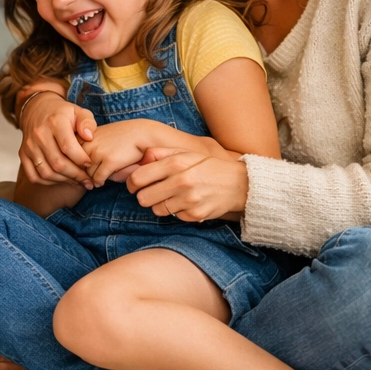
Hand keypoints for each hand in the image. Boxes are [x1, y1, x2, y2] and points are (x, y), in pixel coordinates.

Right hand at [19, 93, 95, 186]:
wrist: (37, 109)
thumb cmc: (62, 113)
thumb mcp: (79, 112)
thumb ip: (87, 123)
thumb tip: (89, 137)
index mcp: (55, 122)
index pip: (68, 147)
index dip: (81, 159)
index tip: (91, 163)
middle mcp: (39, 134)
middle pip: (58, 163)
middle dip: (76, 175)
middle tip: (88, 179)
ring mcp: (29, 145)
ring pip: (46, 172)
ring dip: (64, 181)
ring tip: (77, 181)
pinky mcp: (23, 154)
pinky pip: (34, 176)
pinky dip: (48, 182)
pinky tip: (61, 180)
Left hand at [80, 121, 150, 186]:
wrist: (141, 134)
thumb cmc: (120, 136)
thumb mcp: (99, 136)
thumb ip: (87, 147)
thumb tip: (76, 167)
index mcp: (84, 136)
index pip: (70, 156)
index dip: (74, 165)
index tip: (79, 170)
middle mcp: (88, 143)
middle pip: (77, 166)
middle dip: (82, 174)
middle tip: (86, 180)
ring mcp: (98, 152)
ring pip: (87, 174)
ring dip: (91, 178)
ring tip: (96, 179)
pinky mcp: (109, 161)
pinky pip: (98, 178)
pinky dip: (99, 182)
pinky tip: (102, 181)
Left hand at [126, 147, 248, 221]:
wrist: (238, 184)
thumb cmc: (207, 166)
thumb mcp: (185, 152)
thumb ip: (160, 153)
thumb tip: (140, 159)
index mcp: (176, 163)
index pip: (138, 178)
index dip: (132, 183)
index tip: (135, 184)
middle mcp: (181, 181)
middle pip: (143, 198)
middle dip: (144, 196)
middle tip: (151, 192)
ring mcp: (189, 200)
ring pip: (157, 210)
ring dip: (160, 205)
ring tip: (171, 196)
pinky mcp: (196, 214)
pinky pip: (174, 217)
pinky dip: (177, 211)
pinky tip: (185, 203)